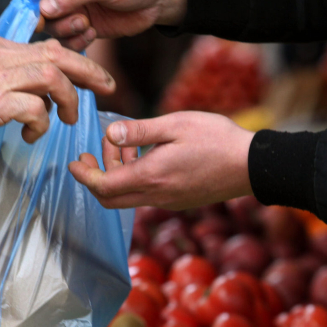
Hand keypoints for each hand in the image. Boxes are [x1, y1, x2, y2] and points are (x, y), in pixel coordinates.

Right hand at [0, 35, 114, 142]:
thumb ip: (4, 72)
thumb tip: (36, 91)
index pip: (47, 46)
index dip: (75, 59)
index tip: (91, 74)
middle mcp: (2, 57)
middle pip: (58, 55)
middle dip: (89, 70)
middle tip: (108, 87)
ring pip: (52, 78)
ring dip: (68, 101)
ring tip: (67, 120)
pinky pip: (35, 109)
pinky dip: (41, 124)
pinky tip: (31, 136)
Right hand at [7, 0, 186, 49]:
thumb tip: (43, 8)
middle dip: (36, 11)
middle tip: (45, 21)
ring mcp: (69, 3)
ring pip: (46, 20)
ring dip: (61, 27)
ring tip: (85, 25)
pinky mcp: (80, 24)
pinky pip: (63, 38)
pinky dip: (73, 41)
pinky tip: (92, 34)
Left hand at [69, 112, 253, 209]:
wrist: (252, 166)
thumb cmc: (217, 139)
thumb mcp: (175, 125)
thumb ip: (139, 131)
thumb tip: (110, 134)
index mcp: (151, 177)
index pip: (103, 186)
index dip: (83, 175)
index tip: (73, 162)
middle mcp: (156, 196)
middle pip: (110, 199)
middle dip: (95, 177)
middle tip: (92, 153)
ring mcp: (168, 202)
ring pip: (128, 196)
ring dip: (117, 174)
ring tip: (125, 145)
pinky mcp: (178, 201)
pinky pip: (146, 195)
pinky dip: (135, 178)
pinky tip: (145, 155)